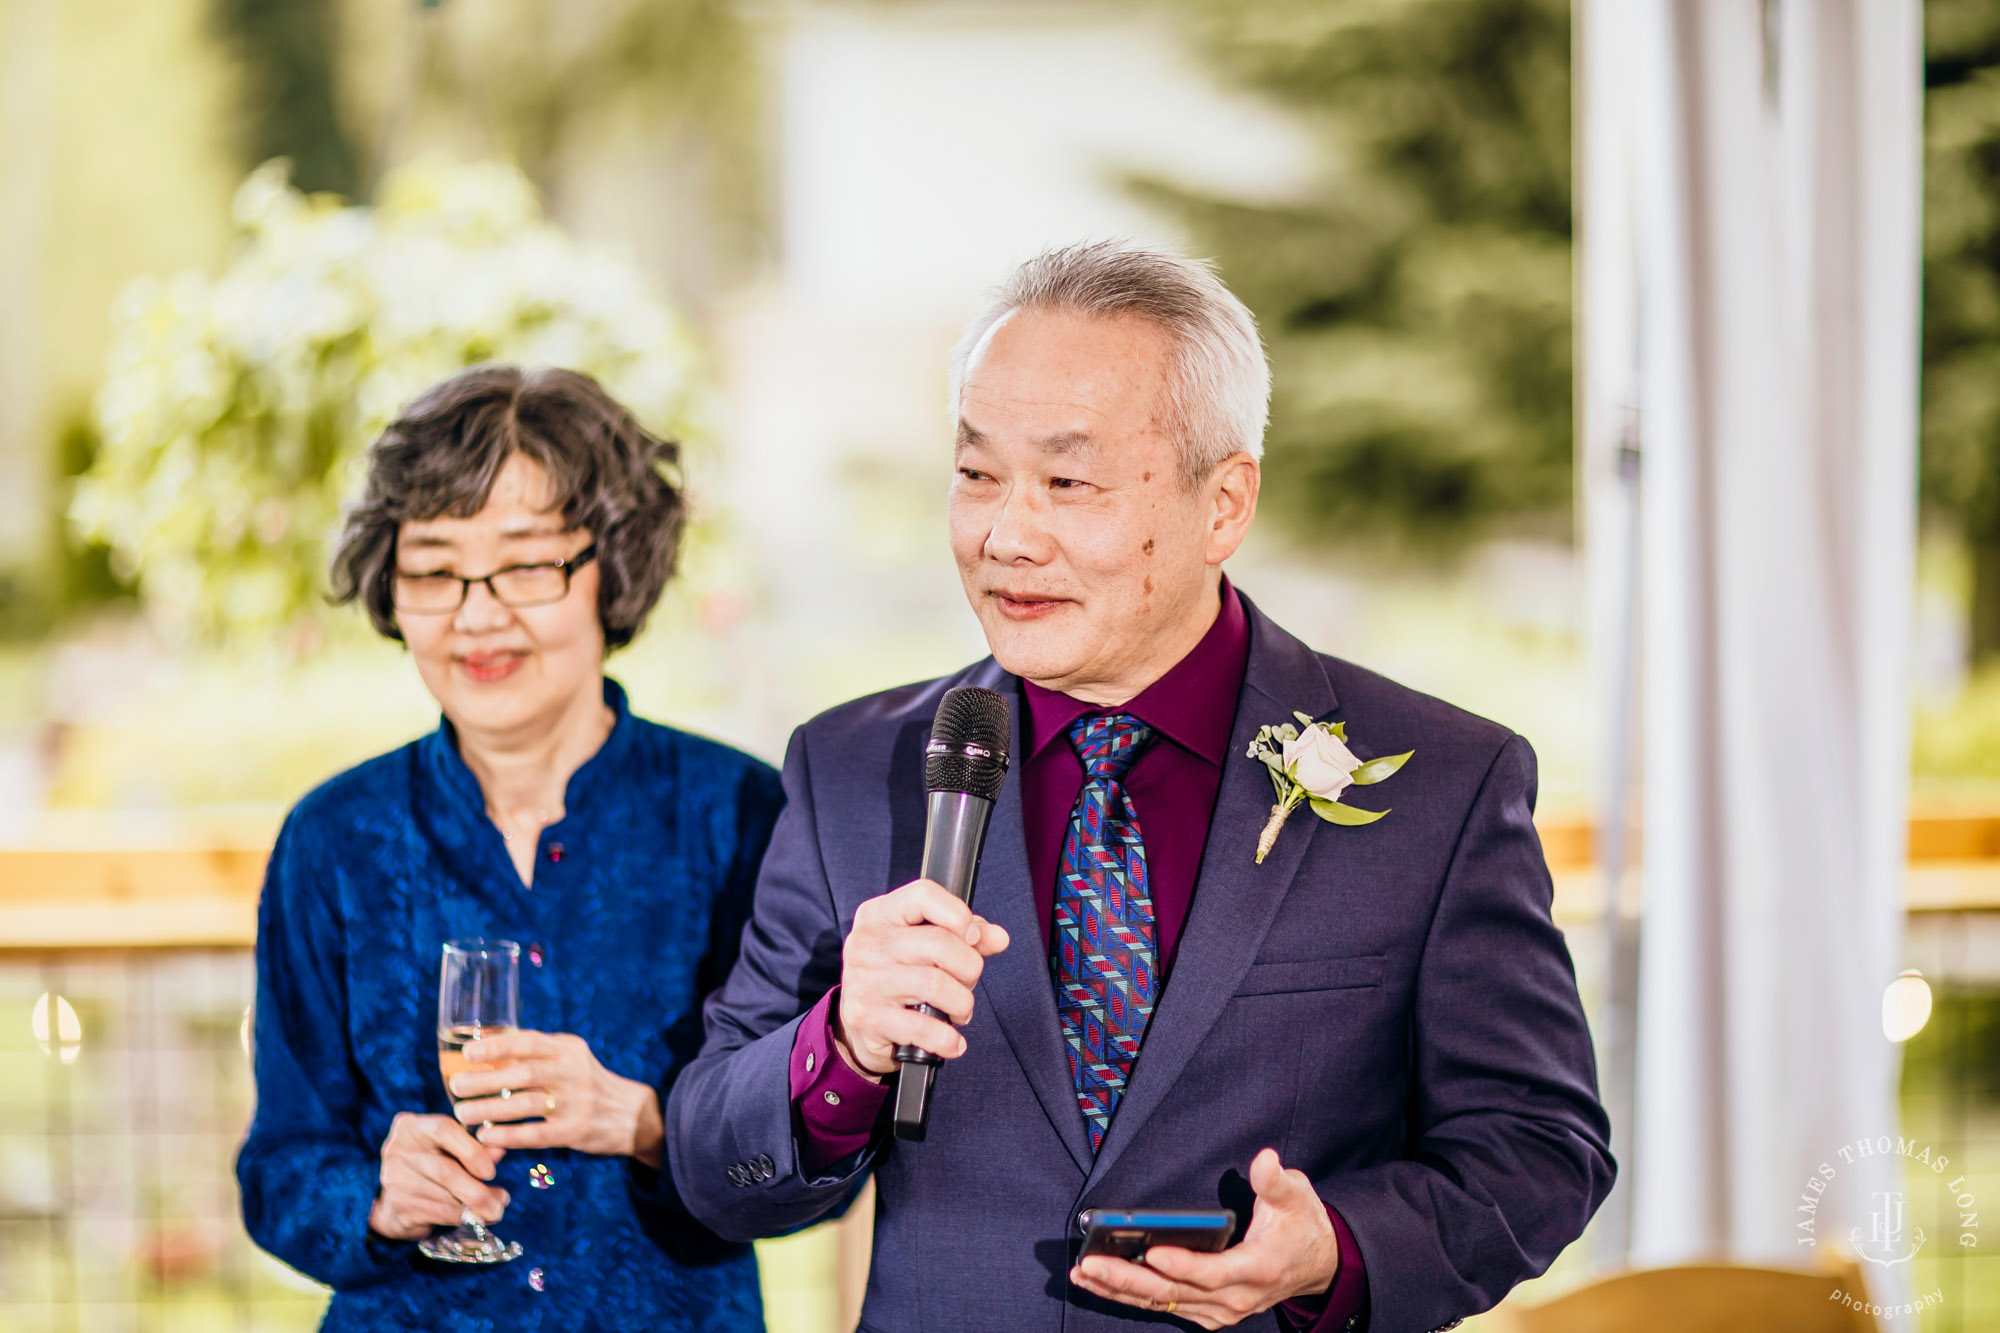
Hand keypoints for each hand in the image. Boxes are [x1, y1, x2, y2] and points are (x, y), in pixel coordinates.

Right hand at [367, 1112, 508, 1239]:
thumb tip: (499, 1150)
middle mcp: (398, 1150)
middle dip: (478, 1190)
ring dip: (475, 1206)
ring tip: (495, 1210)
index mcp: (412, 1126)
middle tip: (502, 1200)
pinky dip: (461, 1217)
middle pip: (445, 1170)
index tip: (491, 1172)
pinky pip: (437, 1213)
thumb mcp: (452, 1148)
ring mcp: (395, 1179)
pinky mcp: (398, 1206)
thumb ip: (475, 1146)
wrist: (396, 1199)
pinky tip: (475, 1217)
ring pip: (444, 1196)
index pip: (444, 1129)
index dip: (472, 1150)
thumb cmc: (433, 1164)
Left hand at [450, 1029, 665, 1166]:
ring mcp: (577, 1102)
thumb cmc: (585, 1083)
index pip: (530, 1042)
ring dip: (491, 1109)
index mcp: (567, 1049)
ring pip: (527, 1104)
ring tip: (463, 1113)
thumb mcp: (567, 1058)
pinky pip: (537, 1134)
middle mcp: (574, 1072)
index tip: (468, 1053)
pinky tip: (487, 1137)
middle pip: (524, 1074)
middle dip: (486, 1080)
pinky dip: (509, 1135)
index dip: (497, 1046)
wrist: (630, 1114)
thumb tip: (481, 1042)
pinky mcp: (577, 1130)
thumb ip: (532, 1052)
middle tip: (456, 1086)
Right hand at [833, 878, 1010, 1077]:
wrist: (860, 1025)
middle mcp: (866, 942)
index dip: (958, 914)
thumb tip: (999, 937)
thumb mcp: (926, 947)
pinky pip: (922, 1027)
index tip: (973, 937)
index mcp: (879, 914)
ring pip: (936, 984)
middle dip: (969, 968)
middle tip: (967, 984)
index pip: (924, 895)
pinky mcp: (865, 1016)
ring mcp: (863, 979)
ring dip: (962, 1004)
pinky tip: (952, 1042)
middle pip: (939, 943)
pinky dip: (947, 1039)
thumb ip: (965, 936)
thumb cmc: (900, 977)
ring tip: (959, 1011)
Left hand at [1069, 1149, 1337, 1329]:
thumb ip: (1276, 1181)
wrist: (1317, 1267)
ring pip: (1163, 1302)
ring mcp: (1220, 1310)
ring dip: (1121, 1290)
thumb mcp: (1297, 1197)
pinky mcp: (1208, 1312)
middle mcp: (1235, 1297)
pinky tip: (1102, 1283)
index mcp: (1256, 1269)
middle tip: (1091, 1264)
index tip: (1152, 1250)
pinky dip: (1133, 1296)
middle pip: (1175, 1291)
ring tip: (1084, 1274)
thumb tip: (1264, 1160)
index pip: (1213, 1272)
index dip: (1183, 1264)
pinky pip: (1165, 1306)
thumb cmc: (1302, 1227)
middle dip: (1129, 1279)